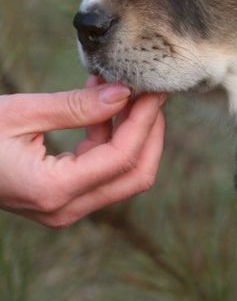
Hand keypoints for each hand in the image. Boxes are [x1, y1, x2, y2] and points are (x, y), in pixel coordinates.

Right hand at [0, 76, 165, 227]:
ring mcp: (64, 210)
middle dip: (149, 133)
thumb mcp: (18, 113)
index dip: (144, 123)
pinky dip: (108, 140)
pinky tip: (103, 105)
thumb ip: (75, 106)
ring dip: (130, 134)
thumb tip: (124, 93)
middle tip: (152, 94)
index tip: (153, 91)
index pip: (121, 159)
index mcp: (52, 191)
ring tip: (123, 91)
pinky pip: (101, 173)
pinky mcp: (61, 200)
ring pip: (123, 176)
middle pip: (135, 176)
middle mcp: (64, 210)